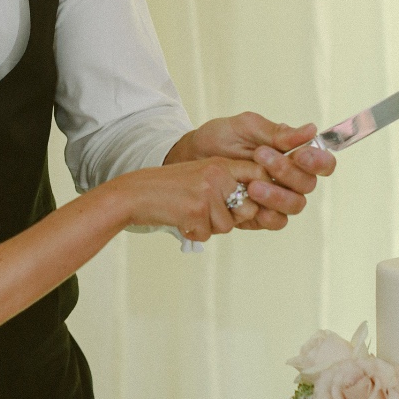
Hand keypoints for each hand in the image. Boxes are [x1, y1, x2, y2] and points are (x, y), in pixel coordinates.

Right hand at [115, 157, 265, 241]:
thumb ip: (227, 184)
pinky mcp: (196, 211)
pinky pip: (208, 235)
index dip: (261, 193)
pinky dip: (195, 233)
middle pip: (249, 208)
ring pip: (228, 226)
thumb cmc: (169, 189)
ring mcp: (208, 193)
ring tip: (190, 214)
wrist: (136, 193)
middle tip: (208, 213)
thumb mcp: (201, 175)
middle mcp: (218, 175)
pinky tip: (181, 220)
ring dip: (210, 227)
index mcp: (221, 164)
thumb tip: (256, 208)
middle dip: (232, 218)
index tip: (249, 202)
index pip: (259, 175)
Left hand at [164, 114, 335, 230]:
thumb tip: (311, 130)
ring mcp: (276, 199)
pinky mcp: (260, 216)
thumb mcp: (246, 127)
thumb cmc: (220, 139)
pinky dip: (268, 214)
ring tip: (252, 184)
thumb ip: (276, 133)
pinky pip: (276, 222)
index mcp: (292, 154)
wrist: (190, 158)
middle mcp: (289, 179)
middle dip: (287, 171)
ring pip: (295, 205)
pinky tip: (252, 203)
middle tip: (260, 156)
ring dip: (277, 195)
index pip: (322, 163)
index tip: (299, 153)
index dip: (318, 161)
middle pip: (308, 184)